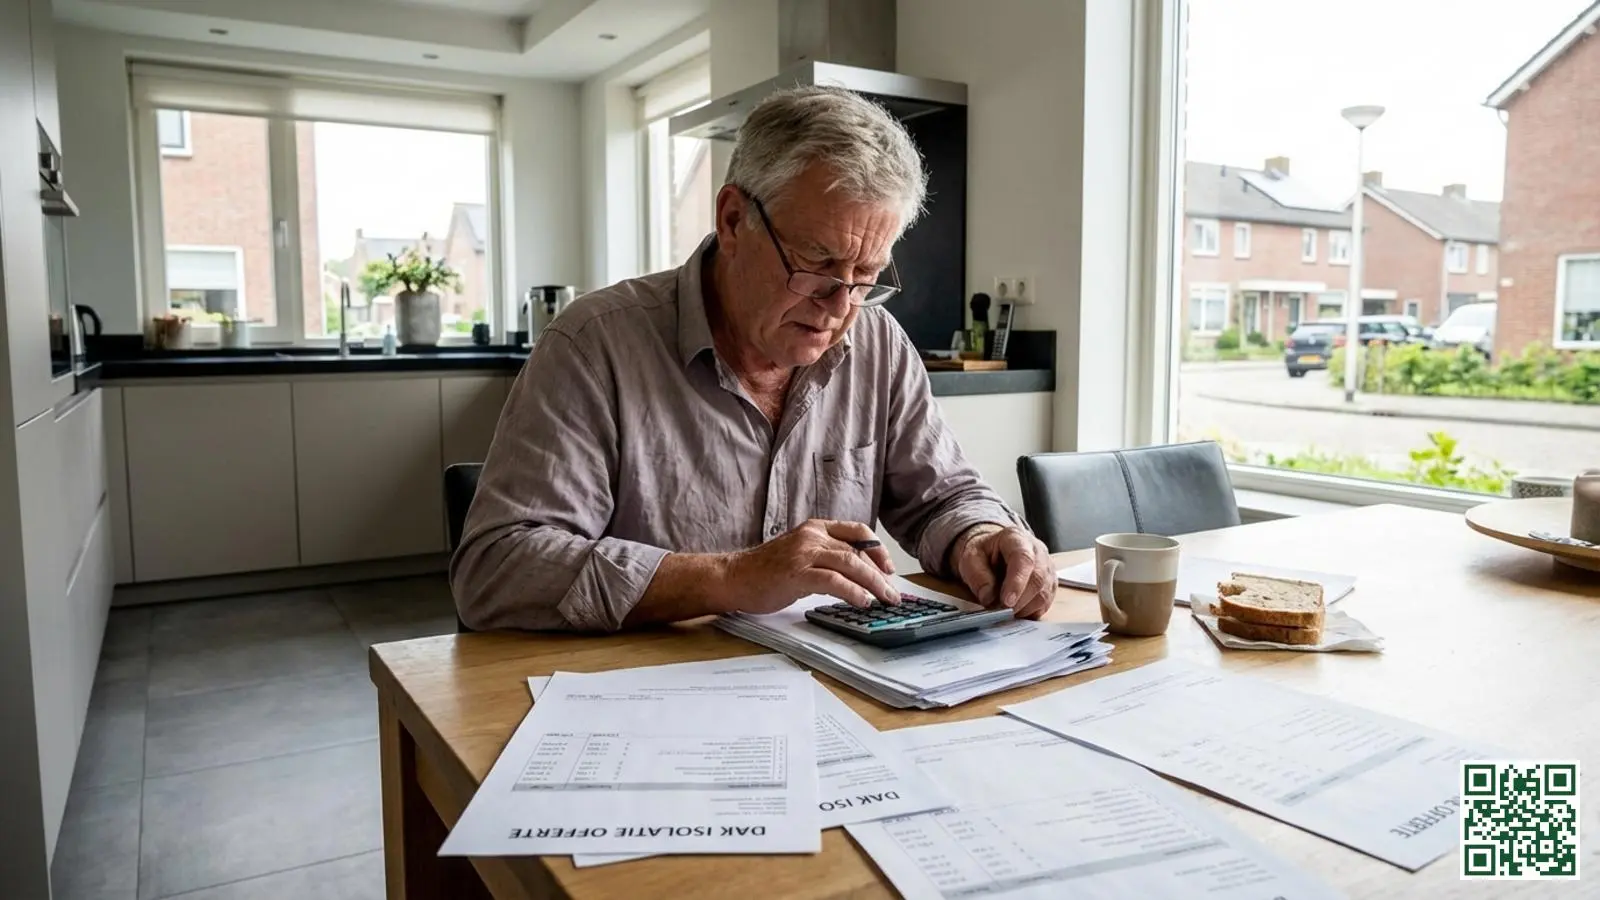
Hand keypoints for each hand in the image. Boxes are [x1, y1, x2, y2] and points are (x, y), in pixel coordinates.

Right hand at [717, 519, 898, 614]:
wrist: (733, 577)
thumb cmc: (765, 570)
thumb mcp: (800, 554)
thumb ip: (825, 557)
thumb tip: (858, 574)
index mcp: (814, 528)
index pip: (857, 531)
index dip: (878, 549)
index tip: (889, 568)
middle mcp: (811, 536)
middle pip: (858, 551)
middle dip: (880, 574)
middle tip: (893, 593)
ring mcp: (803, 553)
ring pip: (849, 564)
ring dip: (872, 583)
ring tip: (884, 599)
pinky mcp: (796, 573)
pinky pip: (833, 580)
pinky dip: (852, 591)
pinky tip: (861, 601)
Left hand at [951, 524, 1054, 619]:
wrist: (993, 552)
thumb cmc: (983, 553)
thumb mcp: (970, 558)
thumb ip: (977, 576)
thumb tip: (989, 598)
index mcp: (1015, 538)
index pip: (1023, 559)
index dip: (1017, 582)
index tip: (1006, 602)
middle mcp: (1037, 551)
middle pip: (1038, 578)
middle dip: (1020, 600)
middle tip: (1003, 612)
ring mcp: (1047, 567)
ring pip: (1044, 593)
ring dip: (1025, 608)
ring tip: (1006, 611)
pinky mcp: (1049, 584)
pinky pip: (1046, 602)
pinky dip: (1031, 612)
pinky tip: (1017, 611)